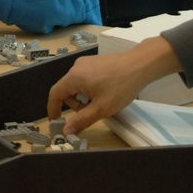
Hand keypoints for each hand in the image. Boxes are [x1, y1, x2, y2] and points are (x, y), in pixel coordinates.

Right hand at [46, 36, 181, 134]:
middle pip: (67, 90)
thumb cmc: (121, 85)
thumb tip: (67, 130)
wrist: (140, 64)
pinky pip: (85, 78)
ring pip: (77, 85)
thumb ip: (82, 120)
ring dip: (84, 97)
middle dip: (76, 104)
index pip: (55, 94)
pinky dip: (90, 89)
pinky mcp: (94, 62)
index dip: (53, 108)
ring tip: (102, 101)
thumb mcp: (101, 108)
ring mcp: (86, 63)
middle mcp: (76, 67)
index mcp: (74, 77)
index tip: (56, 120)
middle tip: (92, 111)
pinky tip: (106, 91)